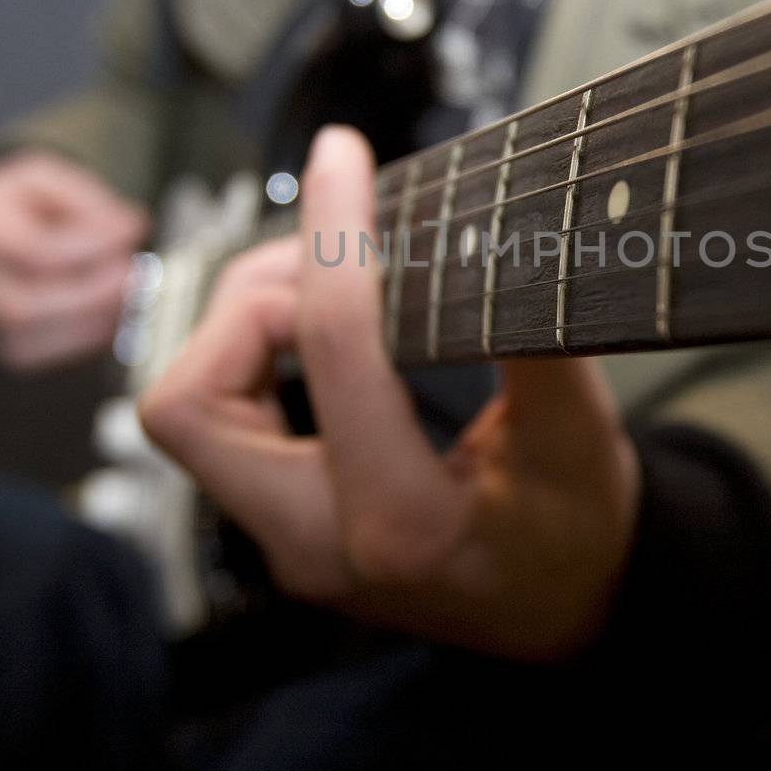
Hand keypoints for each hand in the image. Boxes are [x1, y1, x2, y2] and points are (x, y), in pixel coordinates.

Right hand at [0, 150, 148, 370]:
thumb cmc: (22, 206)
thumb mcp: (47, 180)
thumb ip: (87, 201)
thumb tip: (130, 225)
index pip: (32, 250)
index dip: (89, 244)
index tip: (131, 227)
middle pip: (26, 307)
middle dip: (91, 293)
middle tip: (134, 271)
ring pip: (37, 337)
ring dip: (95, 317)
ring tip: (131, 289)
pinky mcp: (13, 347)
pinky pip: (51, 354)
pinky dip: (90, 336)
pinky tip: (115, 311)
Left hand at [139, 126, 640, 660]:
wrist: (568, 613)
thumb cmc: (578, 533)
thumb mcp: (583, 438)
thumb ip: (535, 337)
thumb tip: (496, 228)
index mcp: (400, 524)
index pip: (334, 349)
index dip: (337, 231)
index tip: (345, 157)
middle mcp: (316, 542)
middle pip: (191, 401)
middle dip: (248, 303)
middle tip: (332, 257)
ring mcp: (285, 540)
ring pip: (188, 409)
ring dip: (243, 325)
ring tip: (333, 280)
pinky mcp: (279, 523)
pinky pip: (224, 420)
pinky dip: (257, 355)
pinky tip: (326, 326)